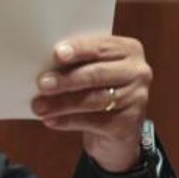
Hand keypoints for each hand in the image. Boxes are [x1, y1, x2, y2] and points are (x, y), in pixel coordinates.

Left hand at [31, 35, 150, 171]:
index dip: (79, 49)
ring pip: (94, 99)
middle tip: (42, 84)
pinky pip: (95, 121)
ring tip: (39, 106)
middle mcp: (138, 71)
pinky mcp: (130, 123)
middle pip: (97, 73)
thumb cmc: (97, 92)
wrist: (115, 130)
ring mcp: (137, 97)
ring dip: (62, 103)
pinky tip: (51, 121)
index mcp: (128, 50)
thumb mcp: (91, 72)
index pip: (101, 46)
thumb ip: (77, 65)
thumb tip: (44, 65)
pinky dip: (68, 121)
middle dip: (67, 79)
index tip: (57, 54)